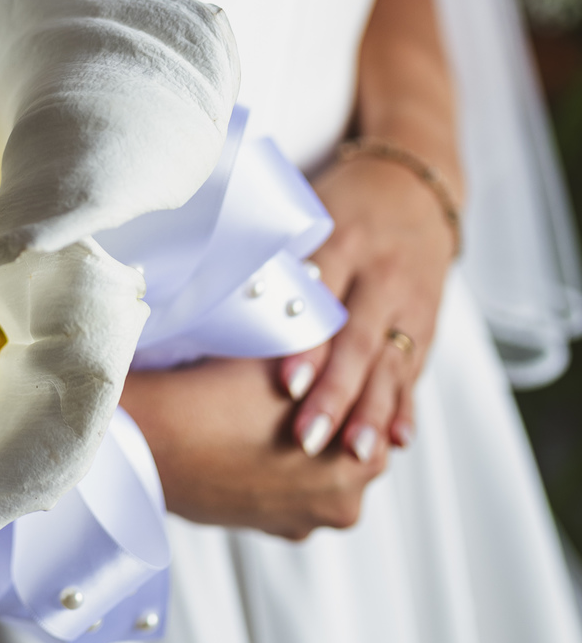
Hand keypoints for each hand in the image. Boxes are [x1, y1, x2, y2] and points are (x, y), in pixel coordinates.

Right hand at [122, 355, 388, 540]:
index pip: (380, 413)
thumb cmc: (222, 392)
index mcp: (361, 461)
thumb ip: (335, 354)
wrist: (153, 441)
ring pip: (318, 472)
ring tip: (271, 409)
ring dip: (306, 446)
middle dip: (335, 416)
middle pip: (353, 447)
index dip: (357, 377)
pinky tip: (251, 438)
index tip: (338, 354)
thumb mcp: (294, 358)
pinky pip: (286, 492)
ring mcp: (302, 522)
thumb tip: (354, 332)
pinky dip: (277, 469)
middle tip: (305, 380)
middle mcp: (343, 504)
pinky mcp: (267, 528)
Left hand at [279, 155, 456, 462]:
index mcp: (345, 241)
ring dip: (373, 413)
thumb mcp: (310, 215)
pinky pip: (415, 370)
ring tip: (356, 454)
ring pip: (391, 364)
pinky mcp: (427, 324)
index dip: (306, 343)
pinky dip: (406, 406)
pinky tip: (398, 439)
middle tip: (309, 439)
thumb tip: (215, 295)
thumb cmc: (345, 205)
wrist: (414, 188)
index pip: (324, 298)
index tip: (287, 384)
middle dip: (335, 394)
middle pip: (358, 341)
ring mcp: (410, 302)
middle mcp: (382, 274)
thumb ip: (277, 257)